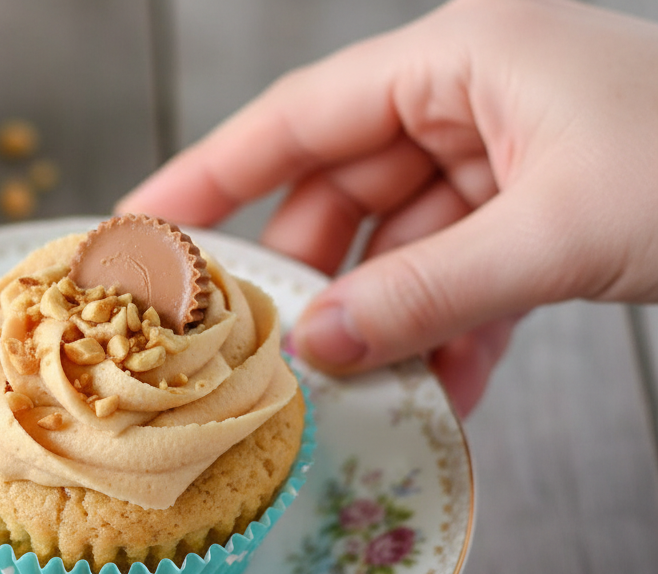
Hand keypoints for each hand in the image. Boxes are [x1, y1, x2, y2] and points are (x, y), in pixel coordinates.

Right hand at [118, 0, 657, 415]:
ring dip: (385, 322)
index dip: (210, 177)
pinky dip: (449, 332)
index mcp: (460, 57)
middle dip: (311, 279)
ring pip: (403, 245)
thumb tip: (312, 347)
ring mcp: (506, 154)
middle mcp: (470, 96)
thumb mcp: (553, 234)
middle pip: (343, 191)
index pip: (297, 118)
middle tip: (259, 353)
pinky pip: (462, 273)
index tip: (141, 232)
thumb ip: (422, 294)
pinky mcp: (541, 209)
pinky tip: (443, 393)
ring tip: (360, 393)